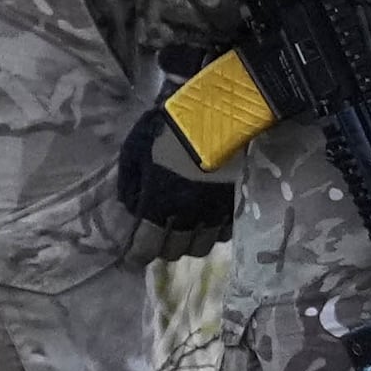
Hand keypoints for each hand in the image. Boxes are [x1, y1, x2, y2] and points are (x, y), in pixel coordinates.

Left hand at [113, 97, 236, 263]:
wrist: (220, 113)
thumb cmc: (170, 129)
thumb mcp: (136, 151)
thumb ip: (132, 183)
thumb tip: (133, 205)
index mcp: (159, 206)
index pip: (146, 247)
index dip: (138, 256)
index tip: (134, 257)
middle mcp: (188, 218)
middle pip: (176, 251)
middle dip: (165, 248)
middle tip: (161, 238)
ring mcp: (216, 213)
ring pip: (203, 246)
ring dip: (191, 241)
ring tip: (187, 231)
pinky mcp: (238, 204)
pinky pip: (225, 231)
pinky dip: (215, 230)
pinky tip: (210, 219)